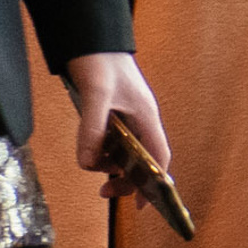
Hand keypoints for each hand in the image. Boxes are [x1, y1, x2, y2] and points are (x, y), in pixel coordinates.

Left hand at [66, 52, 169, 203]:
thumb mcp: (96, 96)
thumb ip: (92, 129)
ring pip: (128, 152)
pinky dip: (104, 154)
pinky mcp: (114, 115)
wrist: (94, 42)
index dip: (156, 182)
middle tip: (105, 192)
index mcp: (147, 117)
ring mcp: (128, 118)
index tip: (145, 205)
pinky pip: (114, 143)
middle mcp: (141, 120)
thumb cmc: (102, 64)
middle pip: (144, 159)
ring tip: (96, 172)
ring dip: (114, 167)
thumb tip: (88, 164)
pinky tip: (92, 154)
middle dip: (128, 180)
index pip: (159, 156)